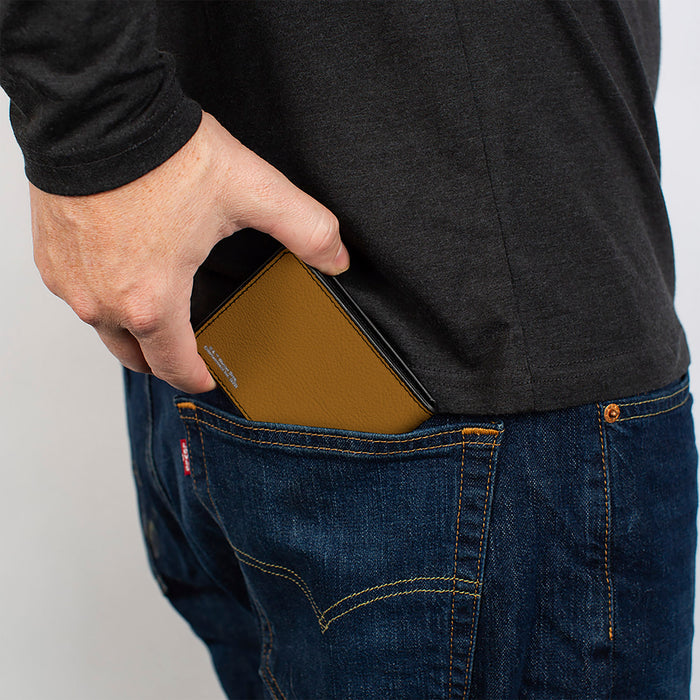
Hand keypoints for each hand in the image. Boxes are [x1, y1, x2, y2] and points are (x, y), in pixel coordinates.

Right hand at [30, 111, 348, 392]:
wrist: (96, 111)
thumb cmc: (163, 156)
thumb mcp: (252, 193)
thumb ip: (306, 229)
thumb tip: (337, 258)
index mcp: (152, 300)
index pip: (173, 366)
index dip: (195, 378)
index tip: (206, 378)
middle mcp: (103, 301)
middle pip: (133, 357)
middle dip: (162, 361)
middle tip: (183, 352)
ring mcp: (70, 281)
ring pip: (102, 327)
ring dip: (131, 329)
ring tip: (157, 313)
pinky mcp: (49, 257)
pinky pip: (78, 294)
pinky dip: (102, 295)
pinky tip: (123, 274)